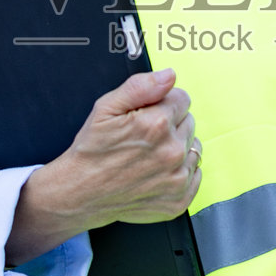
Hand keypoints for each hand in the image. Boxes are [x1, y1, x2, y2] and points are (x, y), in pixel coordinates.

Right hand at [6, 68, 201, 265]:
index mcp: (157, 125)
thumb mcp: (106, 108)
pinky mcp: (179, 199)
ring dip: (177, 147)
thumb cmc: (92, 152)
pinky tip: (157, 172)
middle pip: (189, 121)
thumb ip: (140, 87)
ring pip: (193, 147)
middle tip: (143, 137)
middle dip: (170, 124)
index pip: (182, 98)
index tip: (146, 114)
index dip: (162, 103)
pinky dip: (180, 171)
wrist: (81, 193)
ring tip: (149, 155)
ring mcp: (177, 178)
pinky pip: (195, 174)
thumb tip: (169, 76)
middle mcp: (171, 152)